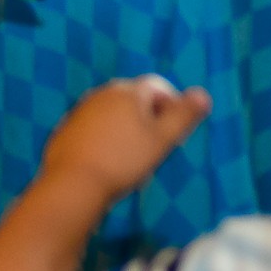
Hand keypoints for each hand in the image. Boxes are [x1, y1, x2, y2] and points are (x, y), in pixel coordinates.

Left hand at [40, 75, 210, 203]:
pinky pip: (94, 127)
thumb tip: (203, 94)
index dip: (173, 105)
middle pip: (134, 99)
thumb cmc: (123, 160)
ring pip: (113, 113)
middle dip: (149, 116)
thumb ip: (183, 116)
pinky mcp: (66, 129)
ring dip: (127, 127)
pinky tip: (108, 161)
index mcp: (128, 91)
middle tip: (157, 145)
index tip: (177, 131)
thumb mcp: (161, 140)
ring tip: (133, 156)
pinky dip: (105, 137)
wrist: (72, 184)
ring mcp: (81, 110)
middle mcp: (103, 93)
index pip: (158, 87)